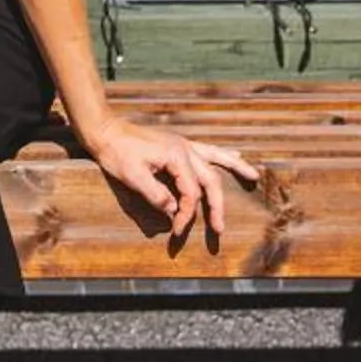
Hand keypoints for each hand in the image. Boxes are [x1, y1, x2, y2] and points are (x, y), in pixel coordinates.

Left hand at [88, 117, 260, 248]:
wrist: (106, 130)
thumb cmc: (117, 153)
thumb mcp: (132, 176)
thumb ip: (155, 194)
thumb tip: (175, 211)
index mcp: (176, 156)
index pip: (191, 193)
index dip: (187, 215)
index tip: (176, 230)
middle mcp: (185, 148)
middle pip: (210, 180)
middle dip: (217, 206)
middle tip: (219, 229)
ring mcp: (183, 145)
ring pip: (216, 159)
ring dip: (236, 168)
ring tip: (254, 176)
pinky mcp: (178, 144)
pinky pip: (207, 149)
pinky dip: (223, 154)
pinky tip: (236, 154)